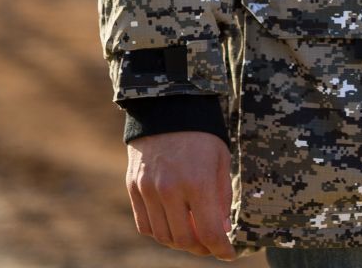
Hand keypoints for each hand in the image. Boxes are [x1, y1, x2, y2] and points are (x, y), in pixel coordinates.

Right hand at [127, 131, 236, 258]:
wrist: (167, 108)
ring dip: (180, 243)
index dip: (220, 249)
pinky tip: (173, 226)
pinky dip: (159, 232)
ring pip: (162, 236)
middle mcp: (170, 189)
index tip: (228, 254)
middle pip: (183, 240)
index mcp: (197, 182)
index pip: (208, 232)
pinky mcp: (133, 188)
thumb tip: (222, 231)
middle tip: (211, 245)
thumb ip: (221, 199)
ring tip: (193, 235)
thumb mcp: (221, 162)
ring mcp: (148, 190)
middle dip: (201, 248)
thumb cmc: (202, 135)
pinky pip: (144, 224)